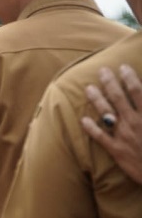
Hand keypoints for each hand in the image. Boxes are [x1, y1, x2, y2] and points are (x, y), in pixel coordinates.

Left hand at [82, 64, 141, 183]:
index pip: (138, 91)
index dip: (129, 77)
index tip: (122, 67)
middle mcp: (134, 122)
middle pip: (119, 98)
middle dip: (109, 82)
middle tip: (101, 70)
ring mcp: (123, 136)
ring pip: (106, 113)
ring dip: (96, 99)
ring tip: (88, 89)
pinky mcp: (116, 150)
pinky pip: (100, 137)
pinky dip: (91, 128)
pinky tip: (83, 119)